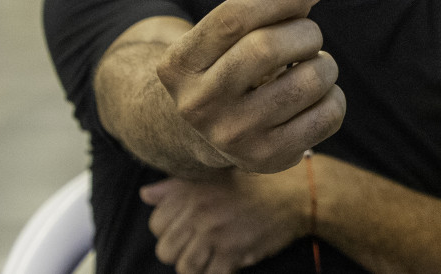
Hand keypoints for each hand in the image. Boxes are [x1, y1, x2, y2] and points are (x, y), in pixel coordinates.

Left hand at [142, 168, 305, 273]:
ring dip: (195, 266)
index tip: (186, 228)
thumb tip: (145, 195)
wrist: (295, 193)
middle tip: (199, 245)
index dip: (169, 230)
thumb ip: (176, 186)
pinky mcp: (233, 253)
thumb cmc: (254, 182)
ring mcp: (215, 234)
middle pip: (166, 249)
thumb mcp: (213, 175)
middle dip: (180, 251)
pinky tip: (225, 263)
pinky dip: (214, 273)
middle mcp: (198, 211)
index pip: (156, 223)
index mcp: (191, 191)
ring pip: (184, 268)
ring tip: (210, 256)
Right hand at [156, 0, 344, 172]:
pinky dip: (333, 96)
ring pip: (305, 82)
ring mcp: (233, 135)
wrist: (203, 132)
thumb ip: (259, 12)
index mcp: (180, 65)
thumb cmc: (224, 67)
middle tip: (310, 33)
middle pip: (267, 49)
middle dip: (304, 32)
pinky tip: (317, 94)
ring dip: (324, 64)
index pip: (232, 19)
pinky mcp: (267, 158)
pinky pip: (325, 116)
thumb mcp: (221, 40)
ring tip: (313, 64)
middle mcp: (200, 104)